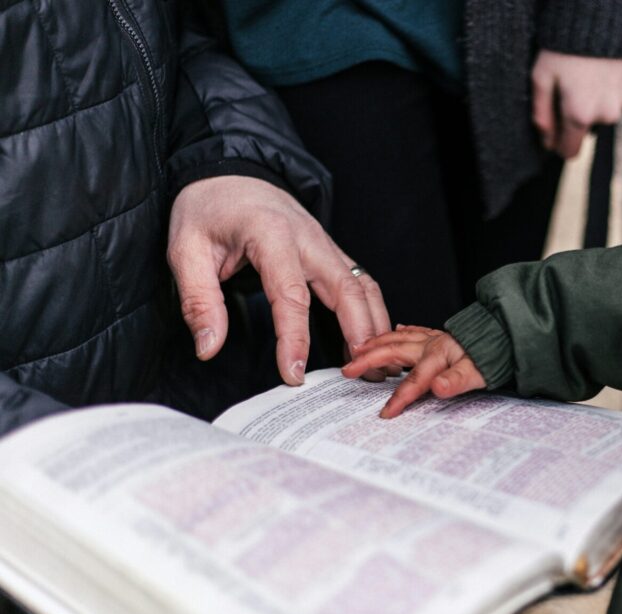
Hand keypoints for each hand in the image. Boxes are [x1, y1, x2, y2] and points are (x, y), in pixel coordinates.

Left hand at [168, 175, 391, 384]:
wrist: (231, 171)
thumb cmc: (208, 209)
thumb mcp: (185, 251)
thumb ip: (199, 301)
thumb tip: (209, 347)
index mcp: (271, 235)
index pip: (291, 295)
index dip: (294, 339)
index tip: (293, 375)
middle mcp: (309, 238)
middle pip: (347, 290)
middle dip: (360, 334)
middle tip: (363, 376)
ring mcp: (326, 244)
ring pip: (364, 286)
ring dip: (375, 325)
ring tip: (378, 365)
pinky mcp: (332, 252)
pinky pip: (362, 283)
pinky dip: (373, 312)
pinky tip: (371, 340)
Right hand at [342, 326, 485, 417]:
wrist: (509, 334)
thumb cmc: (495, 355)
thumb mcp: (481, 373)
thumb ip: (457, 380)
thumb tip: (438, 388)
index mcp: (439, 355)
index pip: (414, 381)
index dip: (399, 398)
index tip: (385, 414)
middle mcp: (432, 344)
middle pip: (394, 351)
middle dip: (370, 360)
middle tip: (349, 369)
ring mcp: (435, 338)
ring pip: (399, 338)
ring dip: (377, 343)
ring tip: (358, 348)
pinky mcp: (440, 335)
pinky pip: (415, 331)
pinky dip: (401, 331)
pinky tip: (396, 330)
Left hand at [531, 50, 621, 157]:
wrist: (604, 12)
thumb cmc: (565, 44)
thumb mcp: (541, 76)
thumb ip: (541, 113)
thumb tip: (546, 141)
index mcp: (579, 115)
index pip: (570, 150)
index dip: (560, 143)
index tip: (557, 132)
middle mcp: (607, 114)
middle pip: (591, 126)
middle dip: (583, 112)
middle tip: (576, 84)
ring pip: (612, 108)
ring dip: (603, 96)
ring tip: (595, 70)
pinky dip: (621, 82)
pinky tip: (612, 65)